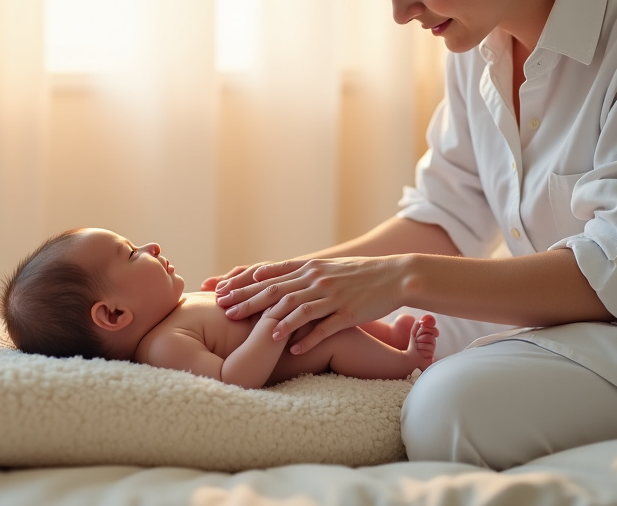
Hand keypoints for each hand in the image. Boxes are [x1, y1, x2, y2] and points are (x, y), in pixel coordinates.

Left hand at [215, 256, 405, 354]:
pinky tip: (293, 349)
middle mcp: (317, 279)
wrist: (395, 276)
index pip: (269, 274)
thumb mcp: (325, 267)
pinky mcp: (348, 313)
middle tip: (225, 310)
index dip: (243, 282)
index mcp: (309, 268)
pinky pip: (325, 327)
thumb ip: (298, 272)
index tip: (220, 289)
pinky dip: (308, 338)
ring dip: (275, 321)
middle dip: (248, 301)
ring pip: (298, 308)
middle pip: (276, 290)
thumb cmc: (357, 275)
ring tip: (256, 333)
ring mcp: (332, 296)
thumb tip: (265, 274)